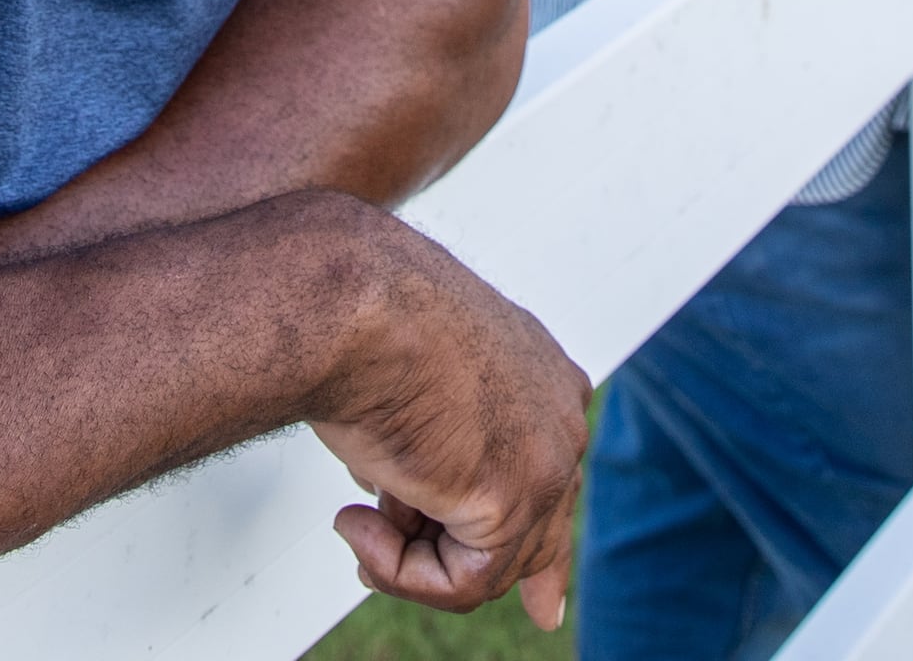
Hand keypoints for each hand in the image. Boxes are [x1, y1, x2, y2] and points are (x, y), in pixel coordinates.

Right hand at [310, 215, 588, 626]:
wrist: (351, 305)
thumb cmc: (361, 325)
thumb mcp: (406, 389)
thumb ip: (431, 454)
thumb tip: (404, 514)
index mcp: (540, 375)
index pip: (553, 475)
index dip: (538, 550)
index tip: (545, 608)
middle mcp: (560, 414)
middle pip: (537, 532)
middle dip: (471, 568)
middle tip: (394, 562)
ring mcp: (549, 458)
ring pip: (486, 567)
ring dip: (406, 558)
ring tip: (355, 519)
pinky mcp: (517, 499)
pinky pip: (461, 582)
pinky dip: (401, 571)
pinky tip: (358, 524)